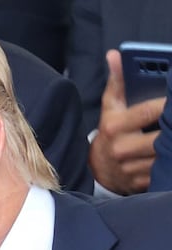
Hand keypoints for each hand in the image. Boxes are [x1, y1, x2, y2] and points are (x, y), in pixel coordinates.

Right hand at [89, 49, 165, 194]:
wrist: (98, 170)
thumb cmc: (109, 133)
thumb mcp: (110, 107)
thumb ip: (117, 81)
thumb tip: (115, 55)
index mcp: (113, 126)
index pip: (148, 111)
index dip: (168, 104)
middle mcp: (121, 148)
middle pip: (161, 137)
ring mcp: (130, 168)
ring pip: (165, 156)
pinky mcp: (140, 182)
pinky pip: (164, 171)